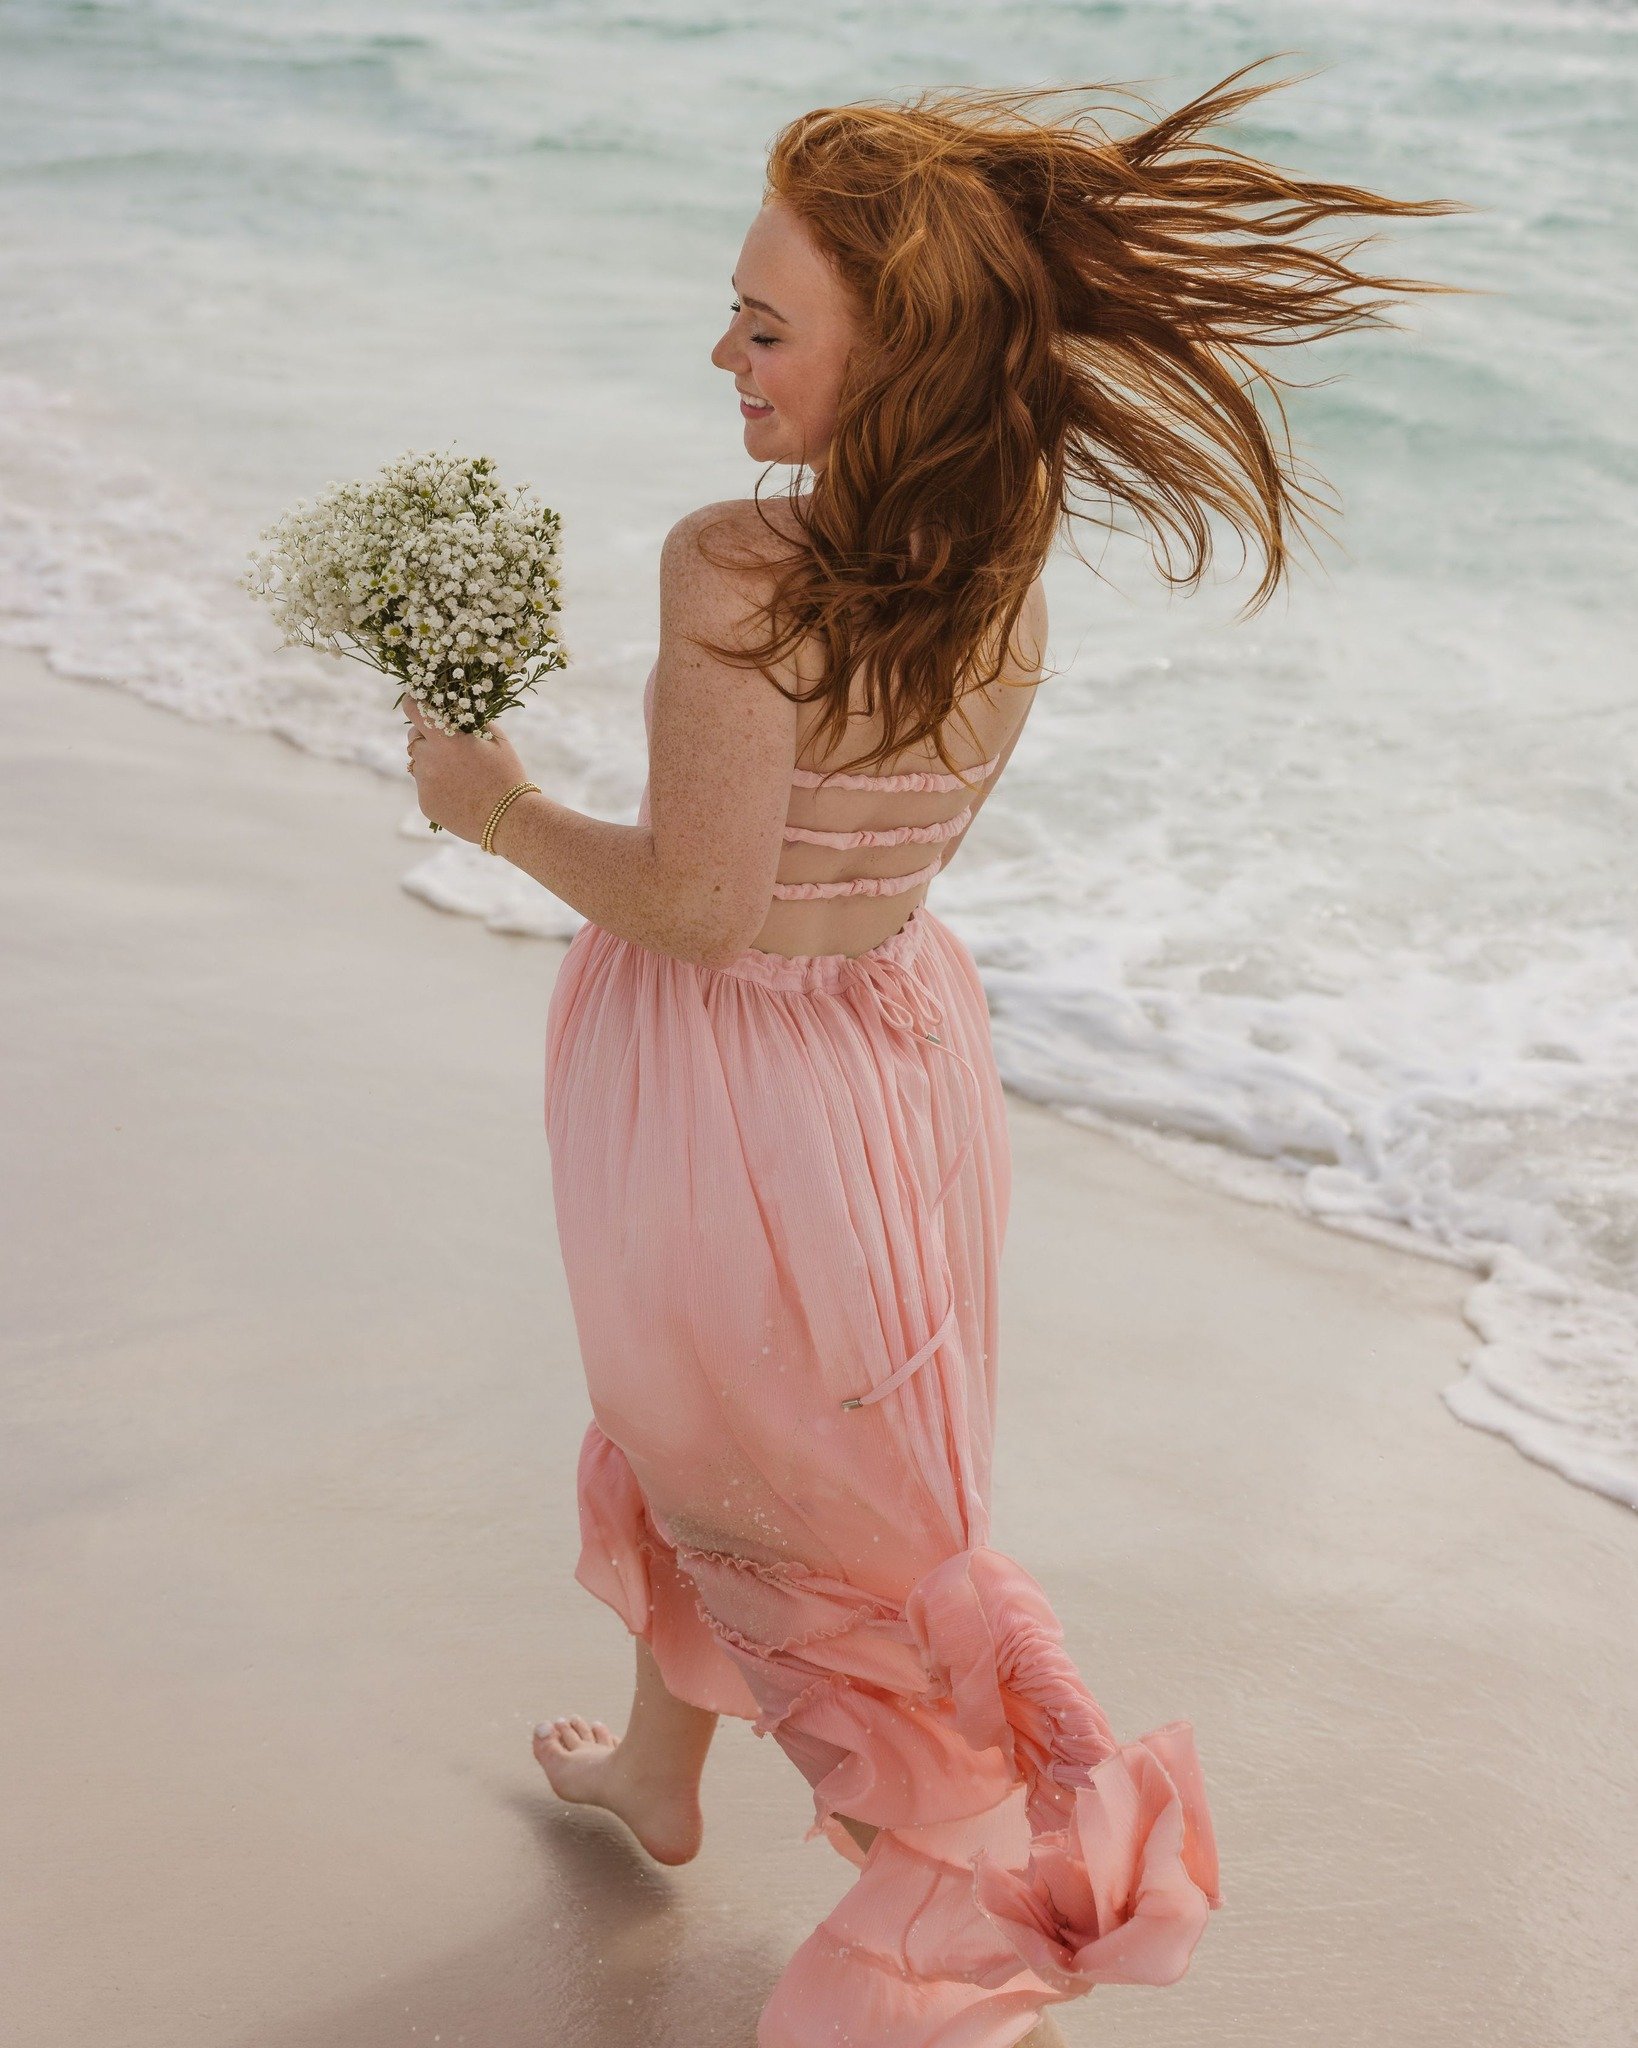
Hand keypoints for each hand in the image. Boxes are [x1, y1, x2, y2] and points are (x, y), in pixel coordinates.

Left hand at [402, 694, 531, 845]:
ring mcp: (424, 784)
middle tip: (447, 746)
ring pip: (419, 764)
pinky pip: (425, 788)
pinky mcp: (425, 804)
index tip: (416, 701)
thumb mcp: (498, 741)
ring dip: (432, 764)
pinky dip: (437, 787)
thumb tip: (462, 714)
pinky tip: (460, 794)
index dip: (413, 702)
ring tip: (460, 776)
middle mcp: (429, 760)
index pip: (414, 710)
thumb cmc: (508, 776)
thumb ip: (474, 723)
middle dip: (426, 738)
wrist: (509, 820)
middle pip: (413, 739)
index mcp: (446, 740)